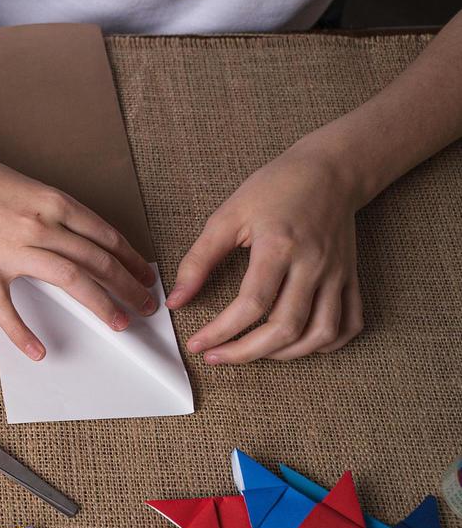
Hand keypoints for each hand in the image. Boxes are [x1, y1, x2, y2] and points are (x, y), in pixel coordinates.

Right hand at [0, 143, 157, 359]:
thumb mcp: (27, 187)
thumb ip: (53, 214)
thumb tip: (79, 241)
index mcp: (54, 202)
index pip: (106, 235)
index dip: (131, 259)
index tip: (145, 275)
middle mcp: (40, 224)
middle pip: (97, 260)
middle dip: (128, 285)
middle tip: (145, 305)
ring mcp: (12, 248)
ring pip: (70, 280)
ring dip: (101, 304)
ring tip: (120, 323)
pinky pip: (6, 307)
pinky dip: (23, 333)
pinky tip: (39, 351)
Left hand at [168, 144, 364, 363]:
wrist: (330, 170)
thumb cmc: (276, 187)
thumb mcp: (227, 216)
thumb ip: (198, 260)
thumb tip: (177, 300)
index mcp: (279, 247)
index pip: (251, 304)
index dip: (221, 331)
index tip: (198, 344)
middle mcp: (313, 265)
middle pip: (286, 328)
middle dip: (247, 353)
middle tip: (218, 357)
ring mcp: (337, 274)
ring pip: (321, 333)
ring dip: (286, 355)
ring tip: (254, 352)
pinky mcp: (351, 277)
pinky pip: (350, 323)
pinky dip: (328, 344)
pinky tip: (300, 345)